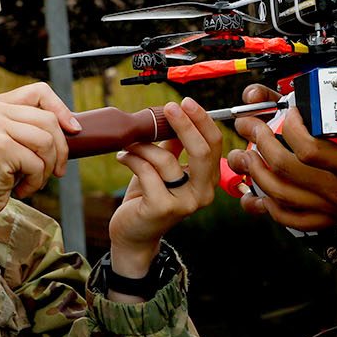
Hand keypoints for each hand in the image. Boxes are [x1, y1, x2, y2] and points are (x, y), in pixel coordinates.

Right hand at [0, 82, 79, 231]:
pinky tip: (21, 189)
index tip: (74, 129)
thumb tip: (72, 126)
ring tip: (35, 180)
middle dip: (60, 150)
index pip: (39, 91)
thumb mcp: (10, 143)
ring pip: (47, 141)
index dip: (61, 108)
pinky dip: (36, 182)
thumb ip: (31, 129)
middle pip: (48, 119)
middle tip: (57, 171)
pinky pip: (37, 163)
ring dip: (48, 168)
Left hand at [106, 97, 223, 278]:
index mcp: (209, 180)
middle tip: (169, 107)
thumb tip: (174, 115)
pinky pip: (147, 171)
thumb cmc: (149, 197)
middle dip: (185, 124)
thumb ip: (173, 146)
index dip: (201, 120)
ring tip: (129, 144)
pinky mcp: (162, 207)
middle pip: (202, 151)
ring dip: (143, 145)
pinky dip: (132, 159)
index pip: (214, 144)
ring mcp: (184, 203)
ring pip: (166, 159)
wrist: (133, 234)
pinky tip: (122, 157)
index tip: (184, 102)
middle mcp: (203, 193)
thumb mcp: (164, 168)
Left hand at [230, 98, 336, 275]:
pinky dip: (270, 207)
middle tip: (250, 124)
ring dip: (256, 173)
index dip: (292, 127)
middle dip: (260, 142)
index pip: (309, 149)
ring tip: (243, 154)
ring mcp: (329, 206)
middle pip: (284, 169)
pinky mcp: (330, 219)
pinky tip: (258, 195)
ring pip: (280, 195)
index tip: (290, 111)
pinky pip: (291, 218)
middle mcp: (336, 189)